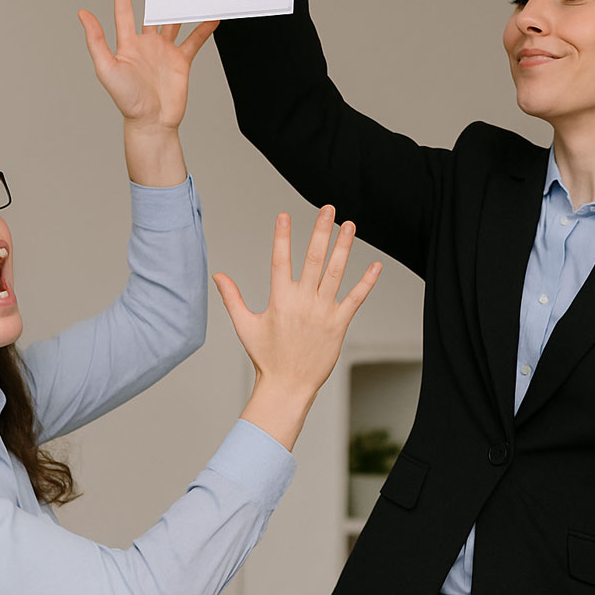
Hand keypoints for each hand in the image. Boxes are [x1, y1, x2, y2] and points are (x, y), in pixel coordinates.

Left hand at [78, 0, 217, 130]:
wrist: (152, 122)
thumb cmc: (126, 99)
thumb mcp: (106, 68)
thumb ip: (96, 41)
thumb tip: (83, 14)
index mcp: (128, 44)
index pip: (124, 12)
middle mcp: (147, 45)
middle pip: (153, 13)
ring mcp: (165, 52)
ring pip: (175, 23)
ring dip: (182, 8)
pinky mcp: (181, 62)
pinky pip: (194, 41)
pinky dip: (203, 29)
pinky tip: (212, 17)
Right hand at [214, 206, 381, 447]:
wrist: (288, 386)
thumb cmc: (266, 357)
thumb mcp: (245, 325)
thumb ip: (232, 298)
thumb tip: (218, 275)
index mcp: (280, 299)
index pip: (280, 259)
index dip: (282, 236)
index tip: (284, 214)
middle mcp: (303, 301)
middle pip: (313, 258)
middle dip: (321, 231)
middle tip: (327, 209)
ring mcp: (323, 311)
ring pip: (336, 272)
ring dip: (344, 247)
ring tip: (349, 225)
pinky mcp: (339, 324)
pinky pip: (356, 298)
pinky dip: (367, 282)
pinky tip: (376, 266)